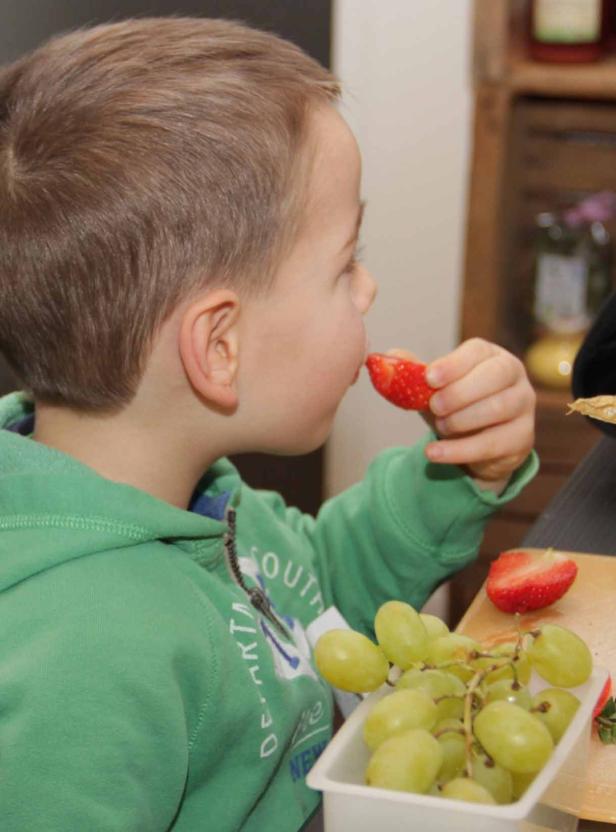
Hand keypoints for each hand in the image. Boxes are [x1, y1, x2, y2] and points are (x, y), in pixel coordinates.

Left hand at [420, 339, 535, 490]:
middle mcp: (514, 376)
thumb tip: (388, 358)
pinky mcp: (522, 437)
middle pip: (495, 376)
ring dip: (461, 420)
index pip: (478, 352)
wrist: (477, 445)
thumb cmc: (456, 406)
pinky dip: (459, 451)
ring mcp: (524, 406)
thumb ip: (413, 373)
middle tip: (434, 406)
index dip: (453, 364)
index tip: (430, 377)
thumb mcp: (434, 390)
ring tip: (440, 427)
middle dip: (460, 392)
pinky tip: (434, 454)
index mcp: (492, 356)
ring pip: (498, 408)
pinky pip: (492, 444)